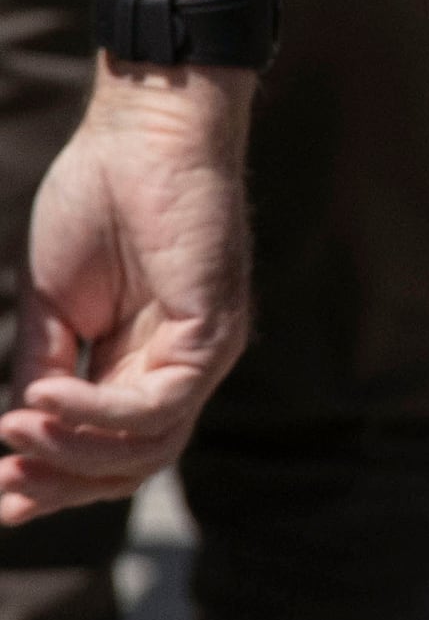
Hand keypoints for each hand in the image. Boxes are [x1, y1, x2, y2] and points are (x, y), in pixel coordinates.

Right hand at [0, 67, 249, 520]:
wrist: (140, 133)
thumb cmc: (99, 202)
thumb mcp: (55, 305)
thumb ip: (44, 367)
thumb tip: (18, 429)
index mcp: (144, 363)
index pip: (109, 451)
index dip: (52, 481)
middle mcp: (182, 367)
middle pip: (132, 465)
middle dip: (60, 484)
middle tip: (0, 487)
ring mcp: (206, 352)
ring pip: (149, 448)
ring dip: (71, 450)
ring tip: (13, 430)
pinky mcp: (216, 330)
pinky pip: (160, 402)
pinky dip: (97, 410)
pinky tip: (45, 396)